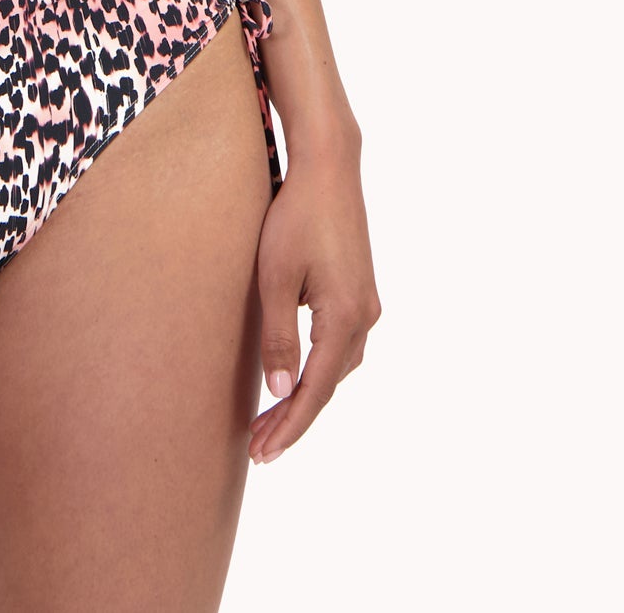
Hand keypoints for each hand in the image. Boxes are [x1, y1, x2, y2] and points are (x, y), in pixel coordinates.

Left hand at [250, 134, 380, 464]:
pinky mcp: (360, 291)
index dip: (289, 426)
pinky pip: (340, 346)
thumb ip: (278, 336)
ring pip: (336, 368)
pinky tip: (294, 375)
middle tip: (257, 449)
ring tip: (268, 419)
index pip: (315, 390)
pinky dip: (317, 369)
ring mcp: (366, 304)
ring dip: (305, 394)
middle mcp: (364, 317)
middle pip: (328, 385)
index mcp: (344, 318)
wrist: (328, 168)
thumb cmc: (294, 217)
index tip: (262, 455)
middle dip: (292, 418)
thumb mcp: (274, 277)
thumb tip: (278, 391)